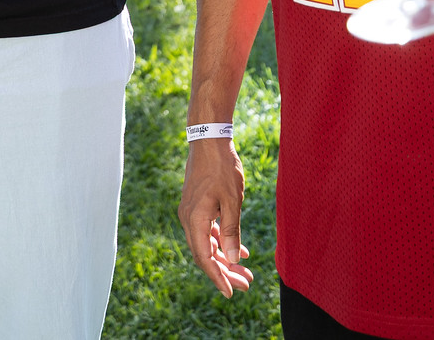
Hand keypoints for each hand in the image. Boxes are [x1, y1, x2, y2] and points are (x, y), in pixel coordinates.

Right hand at [178, 138, 253, 296]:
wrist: (208, 139)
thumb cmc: (222, 168)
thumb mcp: (232, 201)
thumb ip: (231, 231)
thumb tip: (232, 259)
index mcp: (194, 220)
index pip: (205, 258)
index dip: (218, 278)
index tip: (232, 293)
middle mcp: (188, 219)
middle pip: (205, 254)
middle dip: (225, 272)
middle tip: (246, 285)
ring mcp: (190, 212)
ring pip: (206, 244)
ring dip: (224, 258)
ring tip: (245, 271)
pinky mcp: (196, 205)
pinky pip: (207, 231)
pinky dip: (221, 241)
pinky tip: (239, 249)